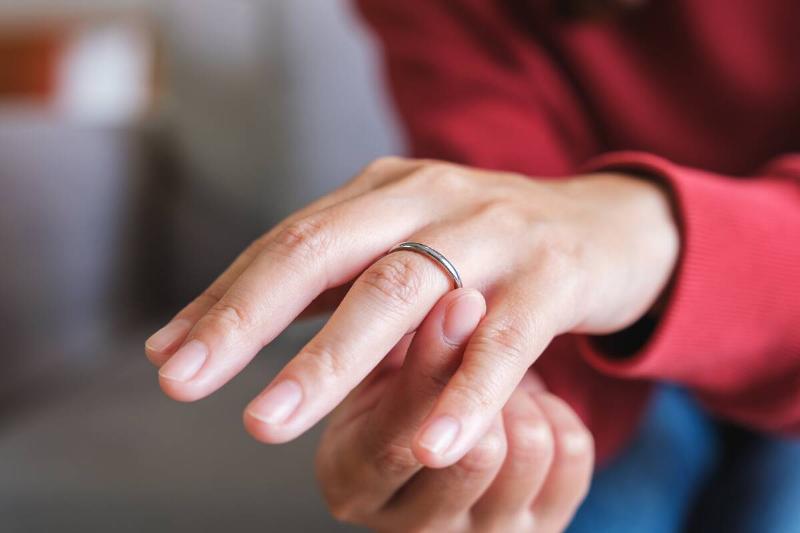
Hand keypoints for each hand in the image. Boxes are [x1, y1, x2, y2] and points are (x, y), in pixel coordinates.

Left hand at [145, 157, 676, 466]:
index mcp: (383, 194)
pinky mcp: (552, 275)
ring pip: (404, 290)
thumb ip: (322, 286)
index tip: (168, 356)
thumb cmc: (482, 247)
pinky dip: (464, 392)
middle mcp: (428, 198)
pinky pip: (504, 339)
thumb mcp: (401, 249)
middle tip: (185, 381)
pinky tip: (429, 446)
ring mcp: (492, 233)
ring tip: (268, 425)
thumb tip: (206, 330)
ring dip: (332, 360)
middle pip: (327, 251)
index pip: (289, 241)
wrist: (603, 225)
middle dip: (251, 318)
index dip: (225, 296)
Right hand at [316, 290, 593, 531]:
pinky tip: (525, 402)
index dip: (431, 371)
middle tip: (479, 323)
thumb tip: (457, 300)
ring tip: (494, 374)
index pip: (393, 443)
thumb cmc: (395, 380)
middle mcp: (407, 526)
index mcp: (349, 480)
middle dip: (482, 378)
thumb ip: (398, 336)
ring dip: (520, 394)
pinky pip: (571, 456)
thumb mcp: (378, 358)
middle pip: (474, 457)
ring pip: (527, 452)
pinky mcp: (534, 532)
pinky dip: (556, 412)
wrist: (431, 412)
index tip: (461, 300)